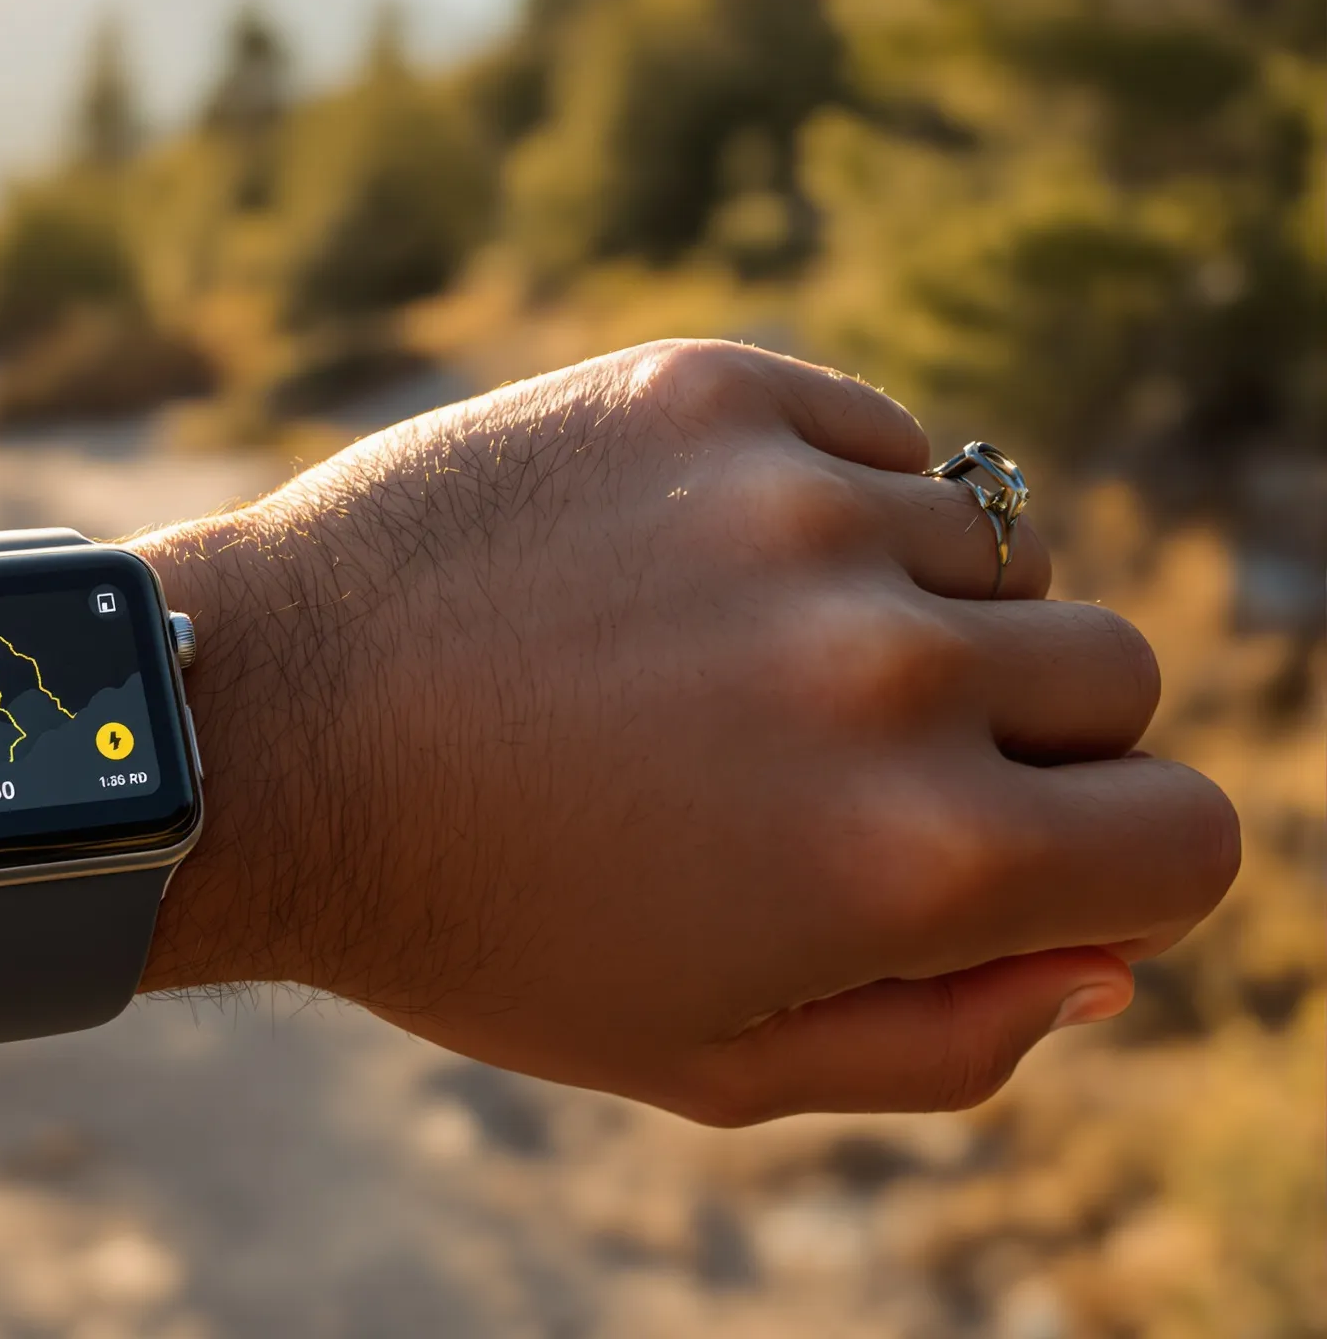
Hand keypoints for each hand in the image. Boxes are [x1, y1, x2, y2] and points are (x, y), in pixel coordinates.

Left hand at [122, 340, 1237, 1122]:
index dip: (1112, 867)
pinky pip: (877, 441)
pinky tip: (691, 565)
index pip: (1187, 841)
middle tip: (840, 766)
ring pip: (990, 552)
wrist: (263, 735)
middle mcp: (887, 666)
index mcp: (917, 858)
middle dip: (1017, 740)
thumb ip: (943, 1041)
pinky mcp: (708, 392)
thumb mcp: (702, 1059)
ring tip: (725, 666)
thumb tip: (1100, 957)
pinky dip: (827, 501)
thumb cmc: (472, 919)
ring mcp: (798, 509)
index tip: (1015, 857)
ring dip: (904, 611)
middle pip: (1112, 679)